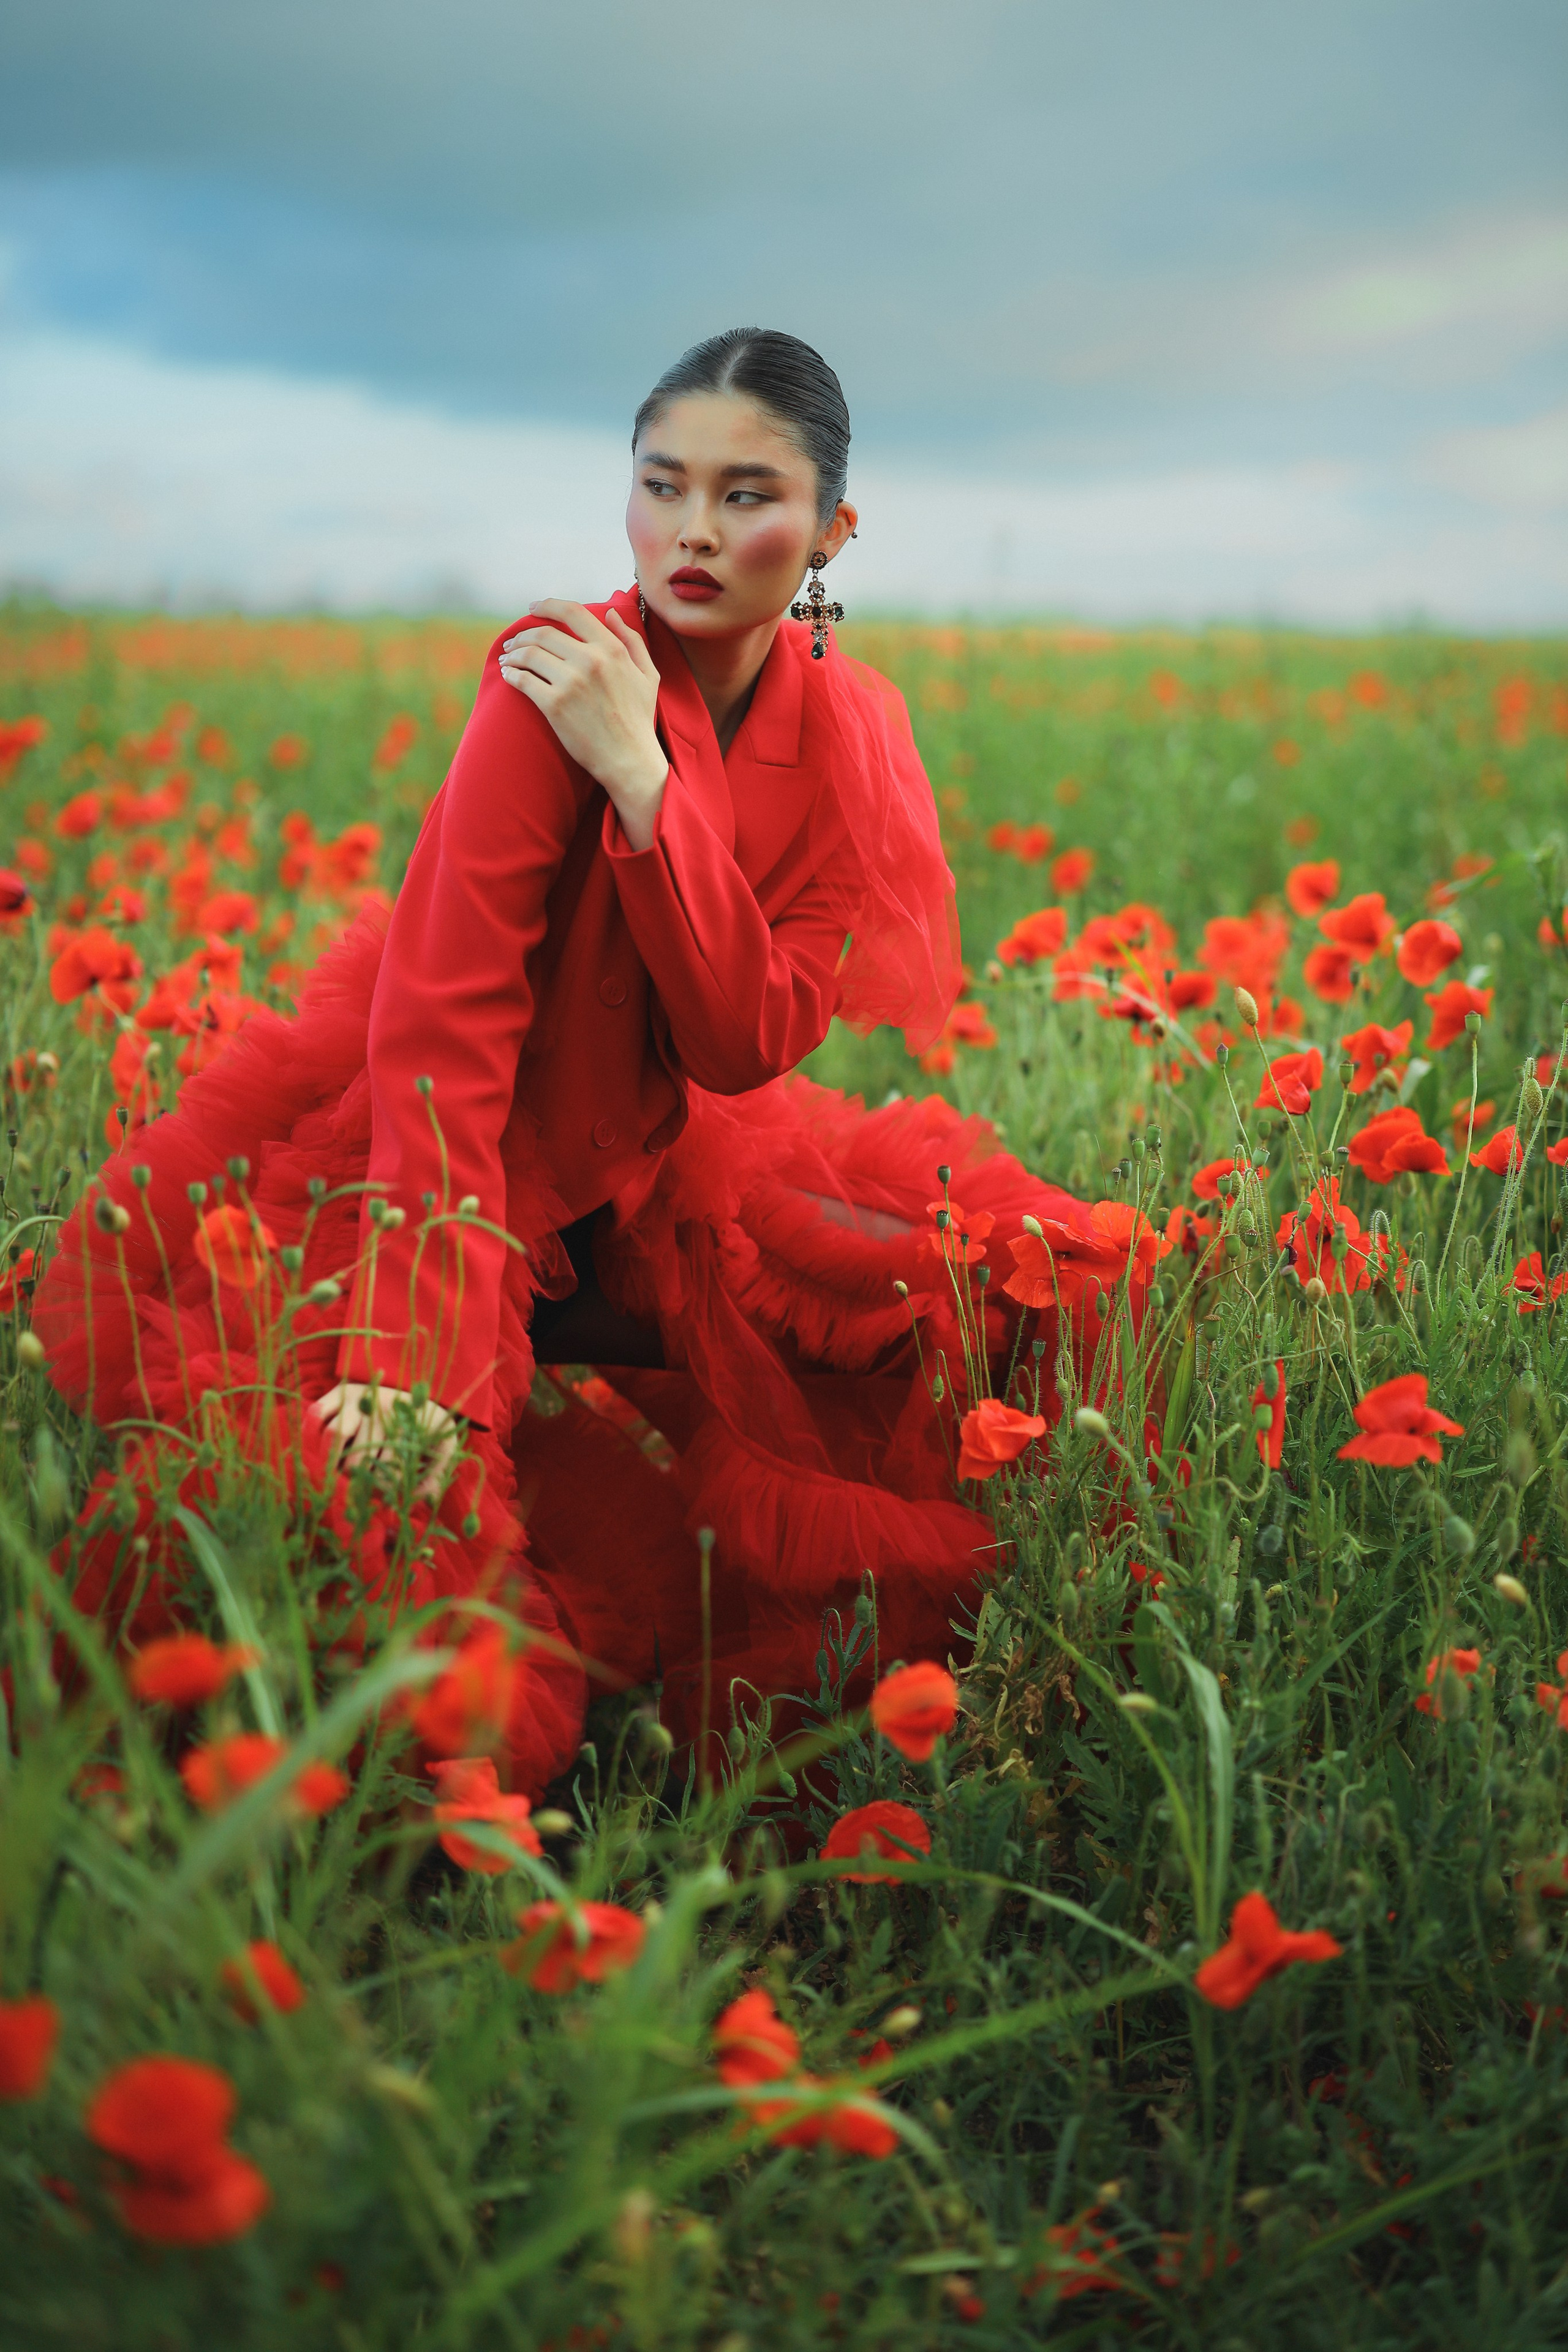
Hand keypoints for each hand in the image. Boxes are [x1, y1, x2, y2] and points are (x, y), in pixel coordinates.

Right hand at [312, 1381, 460, 1502]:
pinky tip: (322, 1450)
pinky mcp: (339, 1393)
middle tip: (359, 1485)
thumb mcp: (442, 1446)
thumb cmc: (425, 1426)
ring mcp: (358, 1399)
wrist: (415, 1386)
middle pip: (357, 1458)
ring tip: (338, 1471)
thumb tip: (416, 1498)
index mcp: (408, 1423)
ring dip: (331, 1461)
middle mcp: (382, 1408)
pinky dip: (311, 1435)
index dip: (382, 1490)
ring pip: (334, 1435)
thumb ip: (436, 1475)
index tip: (382, 1497)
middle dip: (356, 1480)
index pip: (389, 1468)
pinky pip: (316, 1415)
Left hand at [498, 600, 668, 850]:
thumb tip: (611, 612)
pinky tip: (508, 675)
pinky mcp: (554, 705)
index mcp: (612, 649)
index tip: (533, 608)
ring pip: (530, 654)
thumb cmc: (639, 720)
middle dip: (523, 634)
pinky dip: (512, 674)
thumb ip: (631, 640)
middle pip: (544, 633)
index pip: (573, 612)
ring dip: (513, 653)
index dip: (548, 605)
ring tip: (508, 658)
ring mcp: (571, 682)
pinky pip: (523, 680)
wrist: (629, 761)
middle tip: (513, 642)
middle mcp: (590, 660)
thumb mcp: (647, 675)